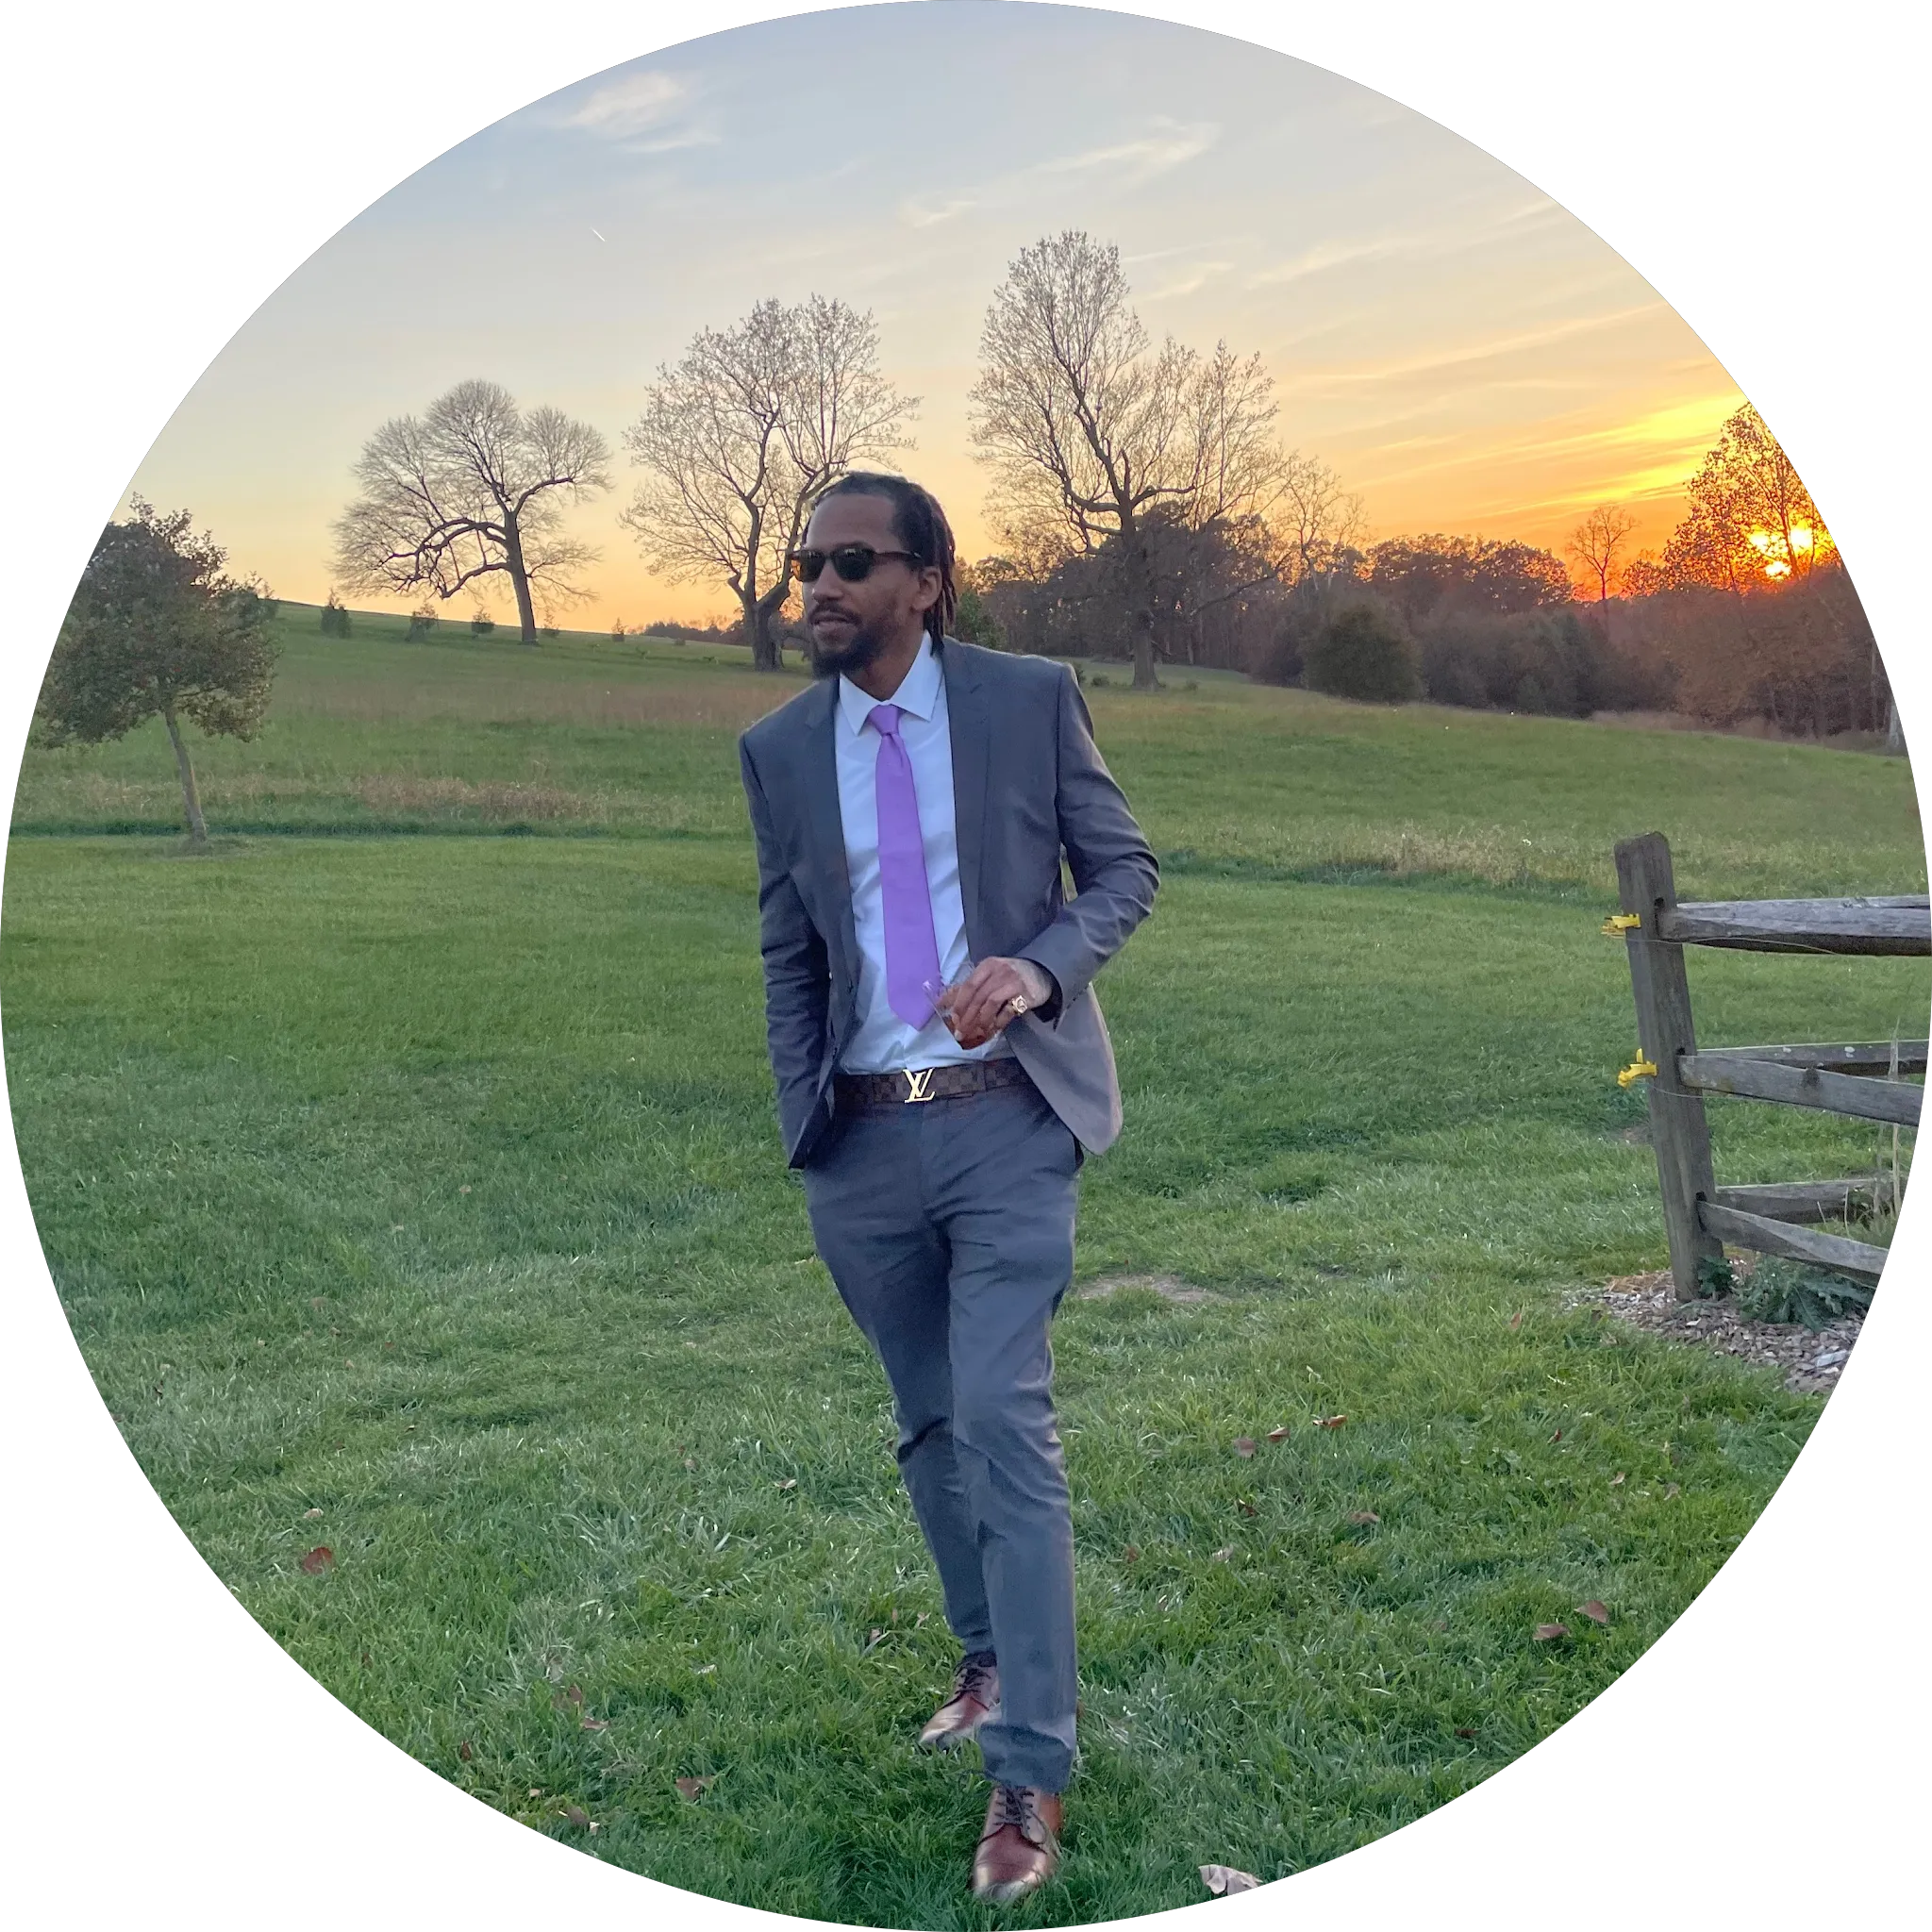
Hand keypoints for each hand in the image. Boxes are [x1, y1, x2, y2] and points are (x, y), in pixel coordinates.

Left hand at [939, 957, 1053, 1048]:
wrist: (1042, 974)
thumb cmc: (1009, 977)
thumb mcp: (988, 976)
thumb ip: (968, 988)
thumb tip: (942, 1001)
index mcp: (987, 966)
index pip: (968, 986)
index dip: (958, 1004)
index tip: (952, 1020)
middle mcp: (1000, 971)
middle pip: (977, 997)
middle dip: (966, 1017)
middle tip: (960, 1033)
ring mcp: (1013, 982)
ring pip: (990, 1004)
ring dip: (980, 1021)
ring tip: (975, 1033)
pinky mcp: (1026, 995)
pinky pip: (1007, 1012)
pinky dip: (998, 1022)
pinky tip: (993, 1029)